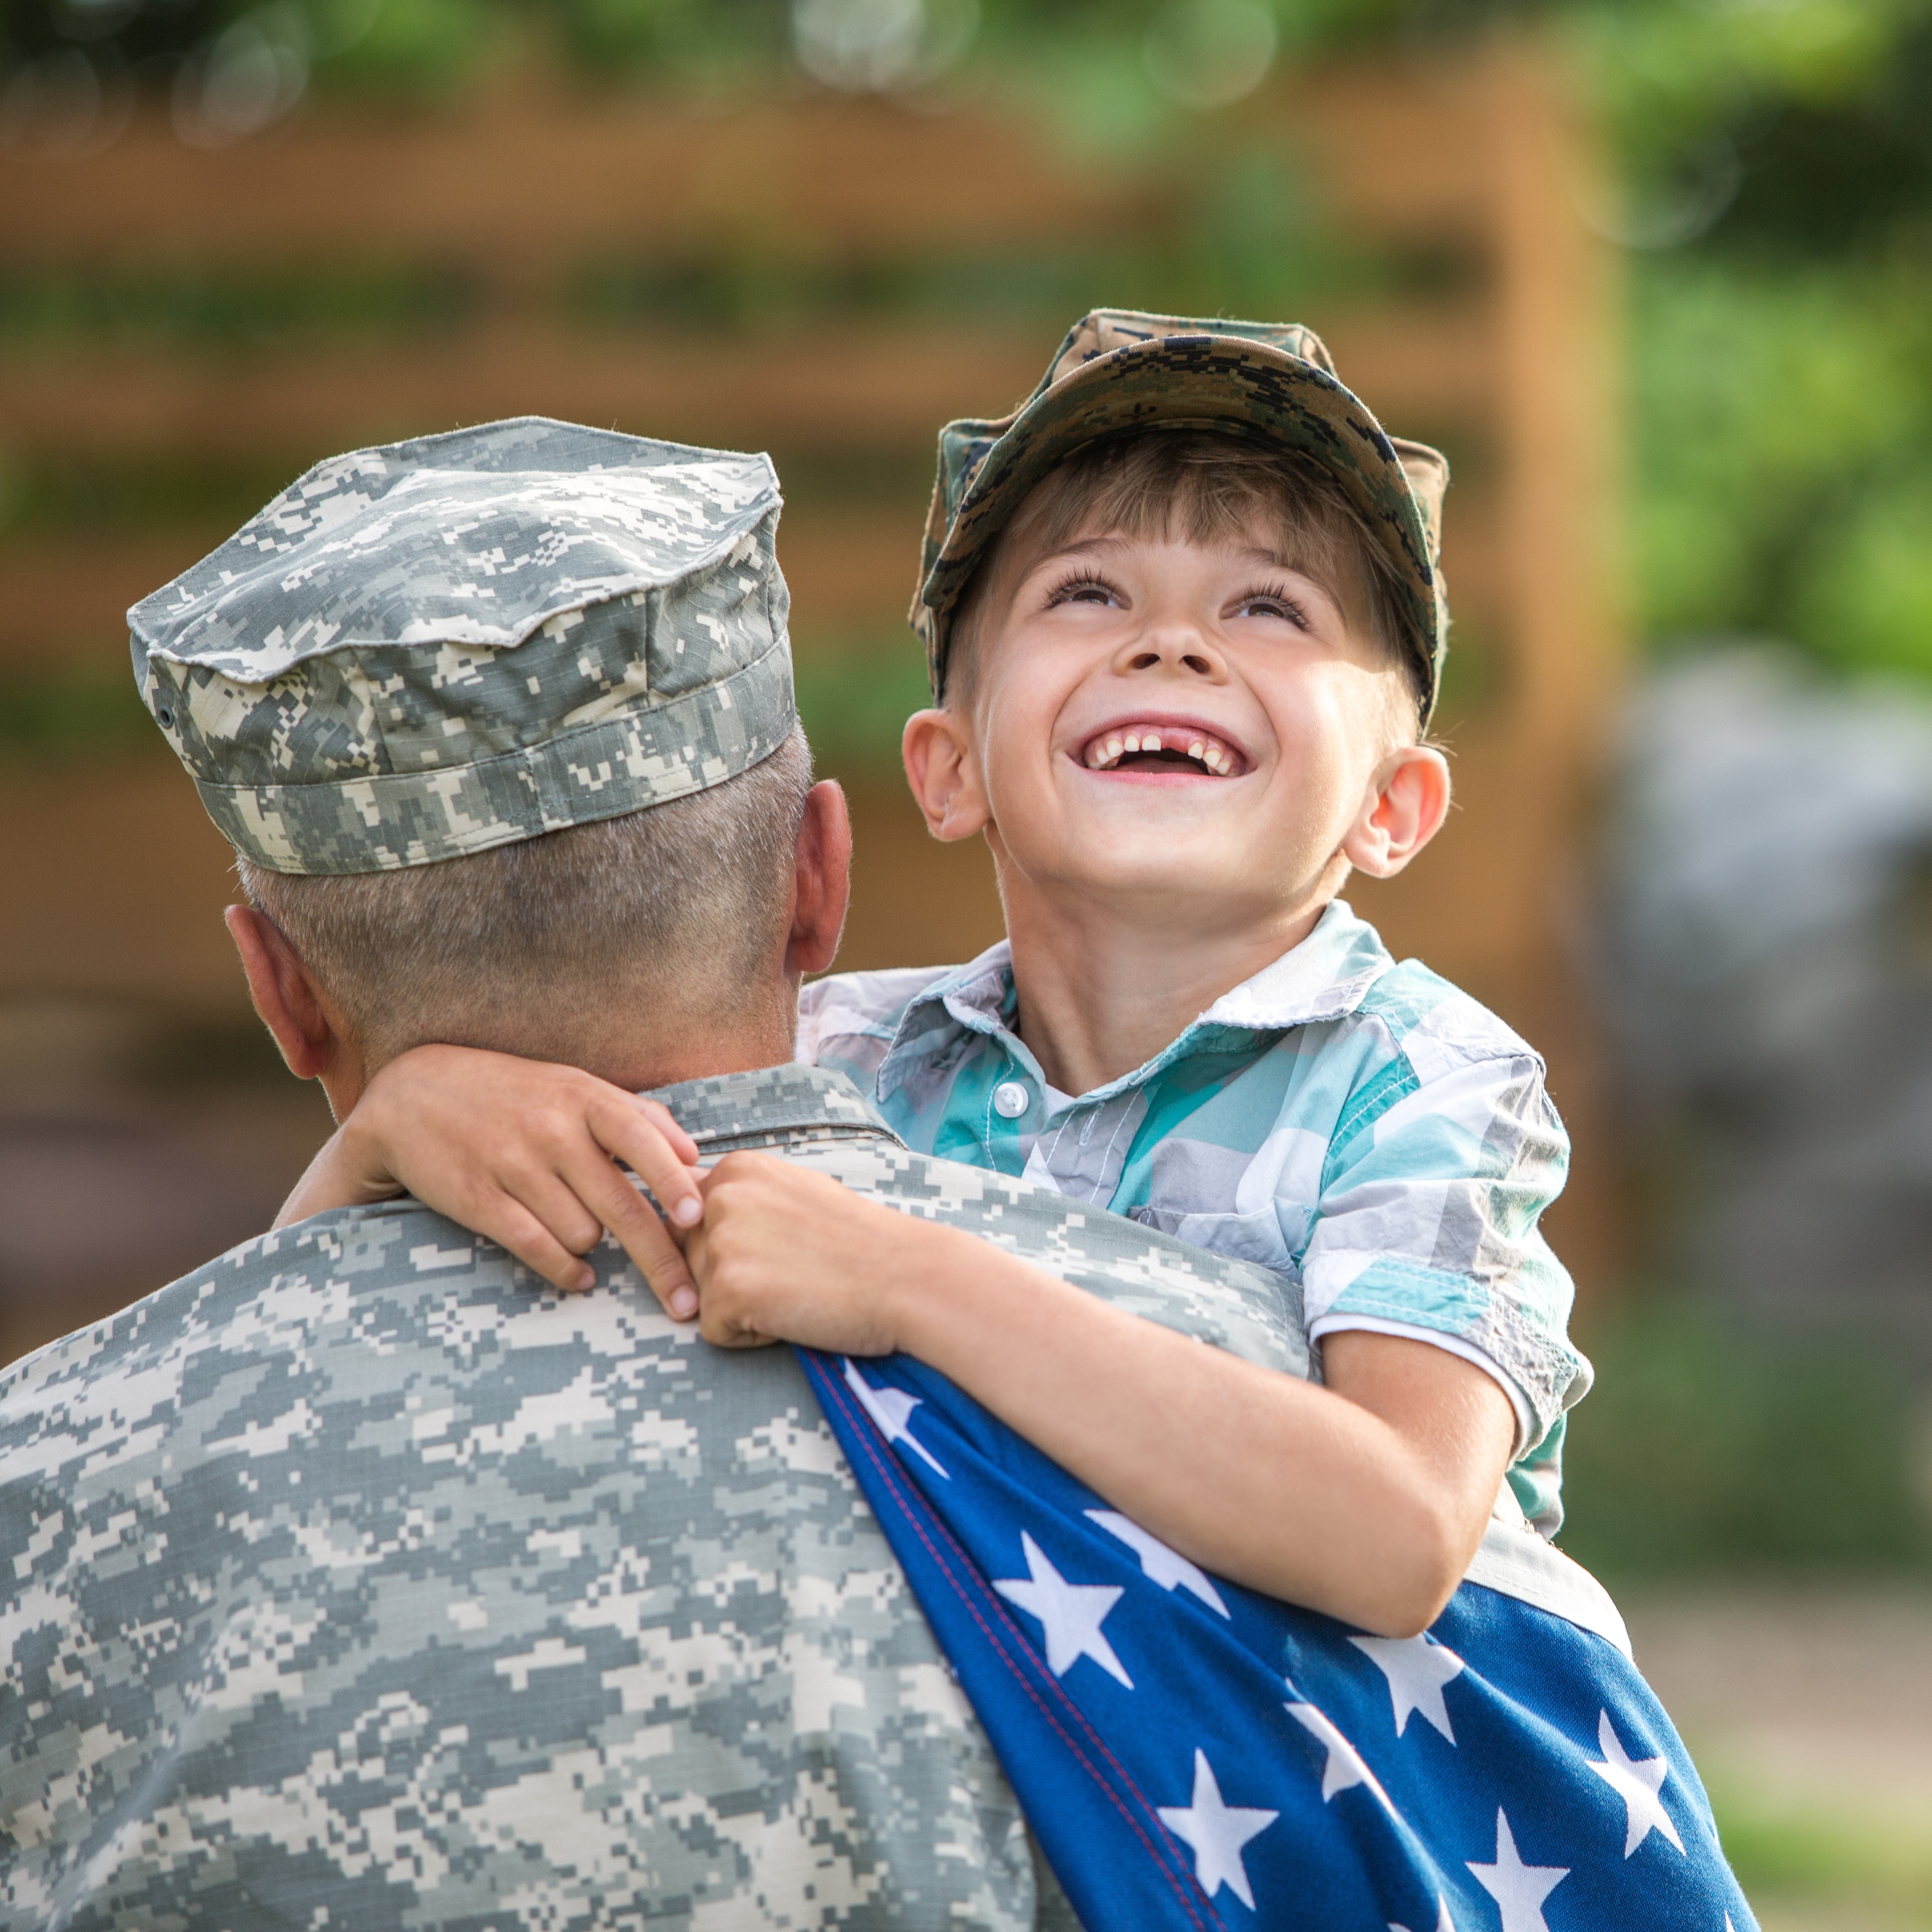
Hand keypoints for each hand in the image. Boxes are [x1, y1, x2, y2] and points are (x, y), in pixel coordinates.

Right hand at [329, 1044, 707, 1309]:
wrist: (412, 1095)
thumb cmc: (513, 1094)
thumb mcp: (572, 1085)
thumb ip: (635, 1115)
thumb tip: (693, 1154)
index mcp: (581, 1096)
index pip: (641, 1139)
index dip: (672, 1182)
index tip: (696, 1220)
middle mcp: (550, 1130)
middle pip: (621, 1205)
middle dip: (661, 1260)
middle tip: (687, 1303)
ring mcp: (513, 1166)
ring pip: (584, 1233)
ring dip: (595, 1245)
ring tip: (584, 1230)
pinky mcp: (479, 1200)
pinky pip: (537, 1248)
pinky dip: (565, 1270)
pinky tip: (579, 1276)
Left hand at [684, 1152, 923, 1354]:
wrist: (908, 1277)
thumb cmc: (862, 1242)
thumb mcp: (797, 1193)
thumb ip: (745, 1197)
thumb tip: (695, 1211)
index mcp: (736, 1168)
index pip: (695, 1222)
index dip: (741, 1249)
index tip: (790, 1248)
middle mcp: (720, 1195)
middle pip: (692, 1260)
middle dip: (735, 1277)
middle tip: (797, 1271)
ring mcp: (722, 1241)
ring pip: (700, 1295)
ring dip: (743, 1306)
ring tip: (798, 1289)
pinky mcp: (726, 1289)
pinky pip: (715, 1331)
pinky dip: (752, 1337)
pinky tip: (795, 1313)